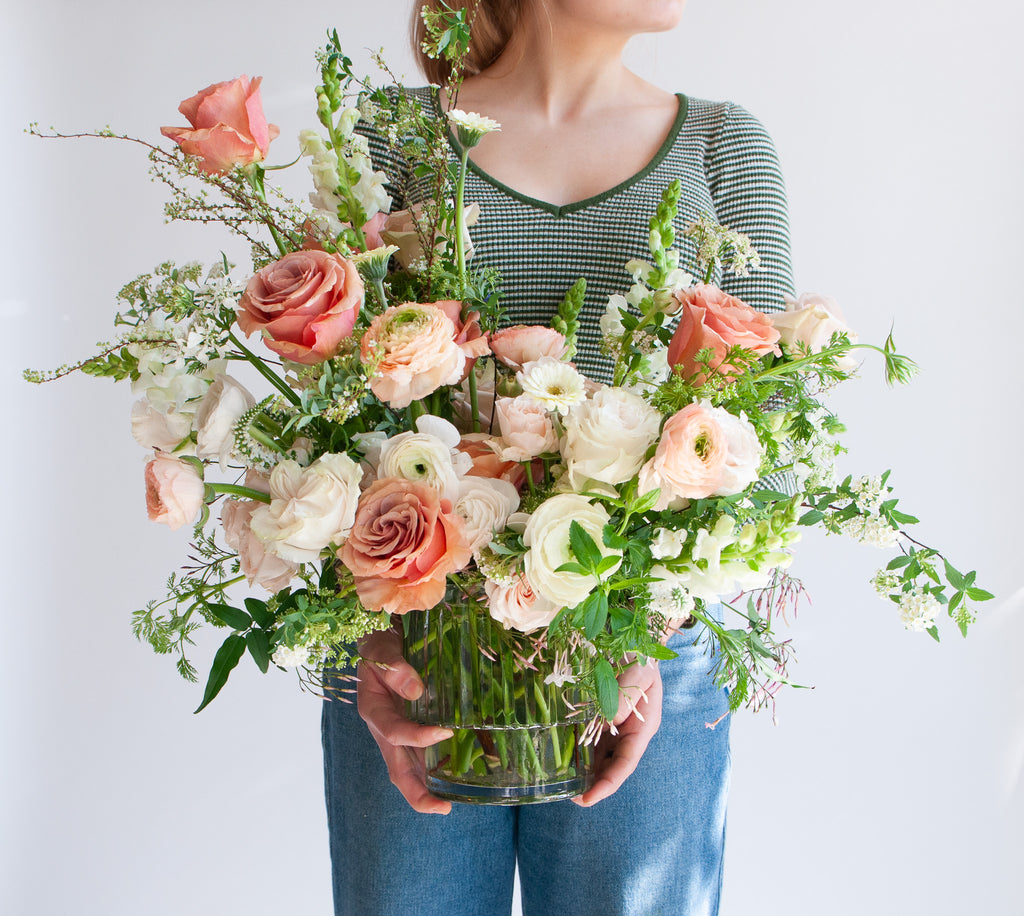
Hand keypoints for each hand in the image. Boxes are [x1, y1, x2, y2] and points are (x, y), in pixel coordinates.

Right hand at [357, 627, 453, 814]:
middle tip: (442, 807)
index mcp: (373, 710)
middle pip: (397, 769)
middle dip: (417, 793)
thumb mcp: (381, 649)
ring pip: (410, 769)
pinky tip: (459, 773)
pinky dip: (437, 768)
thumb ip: (394, 666)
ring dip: (429, 787)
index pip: (394, 732)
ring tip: (452, 801)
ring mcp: (398, 733)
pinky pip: (422, 755)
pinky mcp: (411, 729)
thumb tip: (416, 690)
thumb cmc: (380, 644)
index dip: (417, 737)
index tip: (446, 732)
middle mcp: (384, 728)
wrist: (381, 640)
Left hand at [573, 660, 662, 806]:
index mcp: (642, 729)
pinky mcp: (600, 717)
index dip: (607, 784)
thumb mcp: (639, 674)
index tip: (587, 798)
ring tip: (561, 780)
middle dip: (592, 783)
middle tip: (568, 794)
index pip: (625, 764)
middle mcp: (627, 734)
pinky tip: (560, 752)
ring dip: (583, 769)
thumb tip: (608, 722)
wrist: (635, 644)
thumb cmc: (642, 658)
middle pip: (610, 766)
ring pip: (598, 755)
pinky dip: (576, 747)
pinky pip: (587, 737)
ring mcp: (614, 727)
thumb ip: (626, 698)